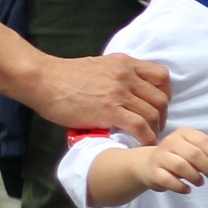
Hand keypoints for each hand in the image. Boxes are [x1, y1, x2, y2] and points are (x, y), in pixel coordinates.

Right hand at [24, 52, 169, 143]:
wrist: (41, 80)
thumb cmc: (64, 76)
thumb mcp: (99, 66)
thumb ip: (117, 74)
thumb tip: (128, 88)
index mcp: (125, 64)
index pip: (161, 76)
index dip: (165, 94)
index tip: (159, 106)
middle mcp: (126, 76)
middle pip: (160, 98)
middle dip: (163, 116)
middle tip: (156, 127)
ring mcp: (119, 93)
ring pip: (153, 114)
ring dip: (155, 129)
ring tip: (148, 138)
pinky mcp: (109, 110)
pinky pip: (140, 126)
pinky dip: (146, 138)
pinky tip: (142, 144)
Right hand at [130, 126, 207, 195]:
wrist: (150, 165)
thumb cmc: (179, 157)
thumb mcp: (193, 150)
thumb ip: (207, 154)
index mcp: (183, 133)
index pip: (203, 141)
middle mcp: (170, 141)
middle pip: (194, 154)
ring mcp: (159, 155)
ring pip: (181, 166)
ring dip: (195, 177)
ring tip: (200, 183)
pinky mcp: (153, 171)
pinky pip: (168, 180)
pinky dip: (181, 187)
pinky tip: (188, 189)